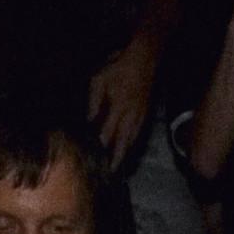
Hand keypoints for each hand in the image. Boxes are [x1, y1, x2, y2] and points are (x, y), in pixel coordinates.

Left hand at [88, 42, 155, 169]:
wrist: (145, 58)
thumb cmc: (118, 67)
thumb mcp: (99, 81)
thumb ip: (93, 103)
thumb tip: (88, 123)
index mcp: (117, 109)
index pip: (107, 136)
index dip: (101, 151)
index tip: (95, 164)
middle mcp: (129, 117)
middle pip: (123, 145)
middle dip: (116, 161)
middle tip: (110, 175)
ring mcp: (139, 116)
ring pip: (132, 141)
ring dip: (125, 155)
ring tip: (118, 167)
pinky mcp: (145, 113)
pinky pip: (138, 133)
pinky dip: (132, 144)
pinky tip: (128, 148)